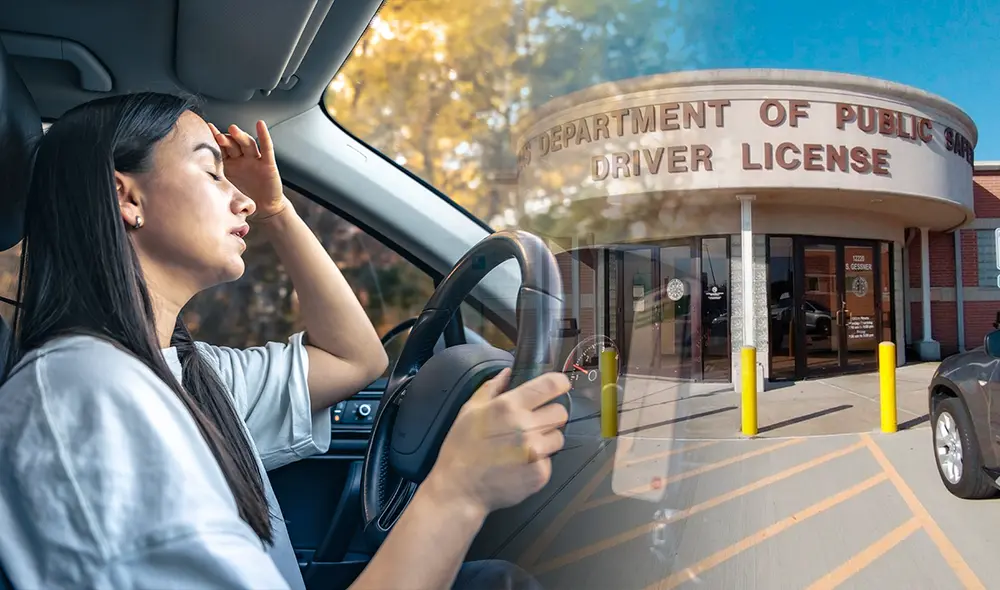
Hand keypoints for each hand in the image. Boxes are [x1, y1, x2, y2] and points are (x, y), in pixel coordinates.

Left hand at [208, 120, 287, 219]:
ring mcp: (255, 160)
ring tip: (233, 130)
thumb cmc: (247, 200)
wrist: (265, 208)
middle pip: (233, 144)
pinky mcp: (268, 164)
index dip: (214, 138)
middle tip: (219, 135)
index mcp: (230, 165)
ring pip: (247, 144)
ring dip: (240, 136)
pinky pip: (266, 148)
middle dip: (226, 139)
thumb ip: (218, 188)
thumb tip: (202, 190)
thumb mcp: (228, 193)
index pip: (221, 148)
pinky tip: (260, 125)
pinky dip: (264, 136)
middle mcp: (242, 159)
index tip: (205, 128)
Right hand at [427, 368, 569, 514]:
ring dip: (546, 439)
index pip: (550, 385)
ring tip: (525, 447)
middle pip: (560, 412)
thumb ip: (491, 388)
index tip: (558, 387)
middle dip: (550, 415)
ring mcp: (535, 452)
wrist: (458, 489)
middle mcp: (525, 426)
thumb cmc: (461, 448)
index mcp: (509, 406)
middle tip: (533, 423)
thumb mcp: (469, 411)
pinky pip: (551, 460)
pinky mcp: (540, 474)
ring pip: (559, 437)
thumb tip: (508, 372)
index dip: (559, 383)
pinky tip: (521, 465)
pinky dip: (539, 462)